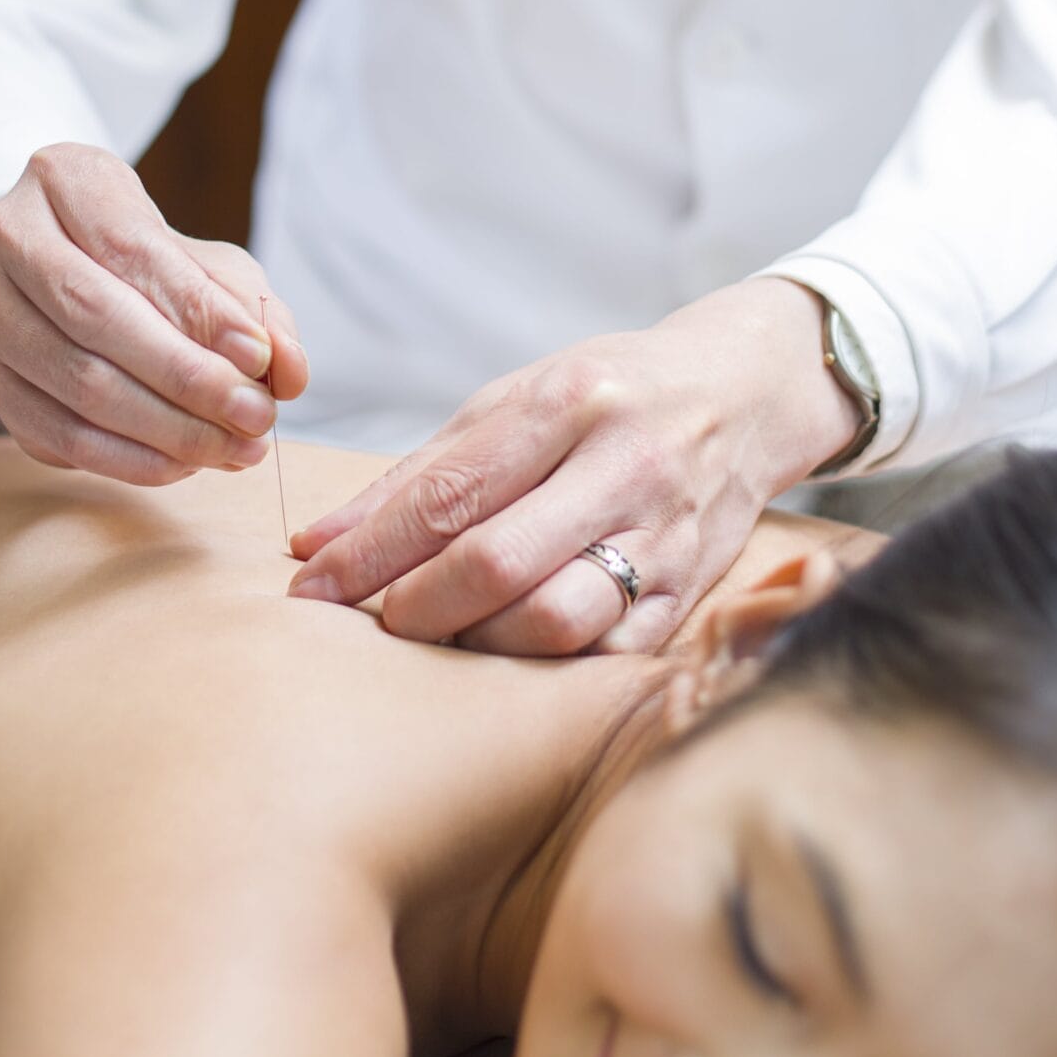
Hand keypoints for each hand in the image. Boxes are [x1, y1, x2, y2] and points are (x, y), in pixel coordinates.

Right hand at [0, 142, 306, 484]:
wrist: (76, 276)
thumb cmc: (154, 264)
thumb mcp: (213, 263)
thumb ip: (256, 308)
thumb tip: (282, 368)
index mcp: (65, 179)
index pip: (130, 249)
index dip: (196, 309)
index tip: (259, 356)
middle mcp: (10, 239)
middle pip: (95, 318)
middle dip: (187, 378)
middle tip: (255, 416)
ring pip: (77, 384)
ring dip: (167, 430)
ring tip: (235, 447)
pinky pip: (59, 434)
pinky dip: (130, 458)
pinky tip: (184, 463)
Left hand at [287, 280, 859, 654]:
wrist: (744, 393)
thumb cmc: (609, 394)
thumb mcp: (514, 400)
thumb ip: (419, 472)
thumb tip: (318, 542)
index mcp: (567, 403)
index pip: (448, 493)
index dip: (370, 551)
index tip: (312, 585)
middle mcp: (621, 465)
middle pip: (497, 562)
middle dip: (416, 606)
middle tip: (376, 620)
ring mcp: (664, 533)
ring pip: (555, 619)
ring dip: (479, 642)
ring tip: (445, 634)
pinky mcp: (691, 587)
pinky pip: (609, 649)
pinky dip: (549, 664)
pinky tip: (513, 650)